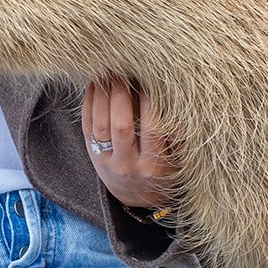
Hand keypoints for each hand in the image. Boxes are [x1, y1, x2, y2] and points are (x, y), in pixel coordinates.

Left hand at [82, 77, 175, 210]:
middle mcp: (127, 165)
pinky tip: (95, 85)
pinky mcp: (92, 155)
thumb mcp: (179, 164)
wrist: (134, 196)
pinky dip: (89, 103)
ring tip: (108, 73)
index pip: (151, 130)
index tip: (149, 80)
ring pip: (100, 124)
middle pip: (121, 125)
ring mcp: (105, 161)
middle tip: (123, 70)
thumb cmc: (163, 173)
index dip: (150, 103)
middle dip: (121, 95)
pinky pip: (86, 126)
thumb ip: (180, 142)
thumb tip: (178, 120)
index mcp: (152, 166)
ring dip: (102, 95)